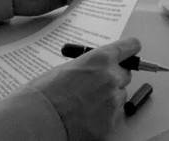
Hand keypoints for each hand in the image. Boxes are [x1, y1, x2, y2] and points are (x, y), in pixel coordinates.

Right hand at [25, 37, 139, 139]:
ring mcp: (112, 101)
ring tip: (85, 104)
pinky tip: (85, 118)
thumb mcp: (65, 69)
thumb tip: (93, 69)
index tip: (131, 51)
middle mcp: (111, 78)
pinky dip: (103, 116)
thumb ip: (87, 66)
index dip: (130, 49)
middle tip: (97, 85)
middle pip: (126, 74)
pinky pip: (113, 116)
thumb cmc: (43, 95)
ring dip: (109, 99)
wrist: (37, 122)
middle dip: (114, 78)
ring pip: (120, 97)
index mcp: (100, 59)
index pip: (129, 46)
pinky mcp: (111, 123)